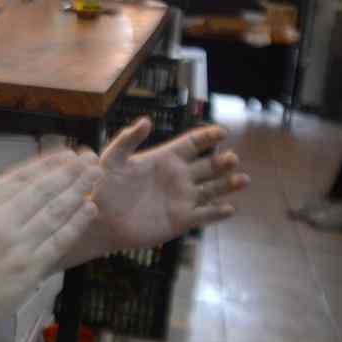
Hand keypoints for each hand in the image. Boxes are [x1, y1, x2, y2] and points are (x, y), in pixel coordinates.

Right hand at [0, 151, 100, 333]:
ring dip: (78, 192)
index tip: (66, 154)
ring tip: (95, 176)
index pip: (19, 179)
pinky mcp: (30, 270)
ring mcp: (17, 248)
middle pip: (42, 192)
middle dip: (70, 172)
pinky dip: (76, 224)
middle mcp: (0, 224)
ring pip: (54, 213)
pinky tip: (89, 209)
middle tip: (90, 159)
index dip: (46, 164)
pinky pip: (58, 242)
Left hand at [91, 120, 247, 249]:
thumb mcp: (112, 159)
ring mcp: (182, 198)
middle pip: (209, 166)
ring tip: (242, 179)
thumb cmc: (102, 187)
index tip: (222, 132)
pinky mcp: (181, 220)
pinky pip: (205, 215)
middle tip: (232, 158)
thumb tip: (146, 121)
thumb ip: (127, 140)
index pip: (193, 143)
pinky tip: (228, 208)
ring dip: (229, 184)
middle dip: (223, 162)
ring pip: (213, 189)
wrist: (99, 219)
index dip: (208, 136)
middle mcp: (178, 177)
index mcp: (164, 158)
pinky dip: (218, 212)